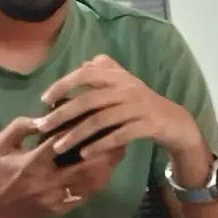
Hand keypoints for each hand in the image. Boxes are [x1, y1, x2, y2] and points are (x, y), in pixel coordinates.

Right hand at [0, 115, 124, 217]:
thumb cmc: (1, 172)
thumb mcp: (3, 145)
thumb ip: (20, 127)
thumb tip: (44, 117)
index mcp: (33, 163)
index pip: (61, 143)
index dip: (80, 130)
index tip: (95, 118)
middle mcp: (48, 182)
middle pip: (86, 166)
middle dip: (105, 152)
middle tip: (119, 136)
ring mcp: (57, 198)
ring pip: (92, 183)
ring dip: (108, 166)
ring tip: (118, 151)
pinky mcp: (62, 209)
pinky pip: (88, 194)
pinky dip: (99, 181)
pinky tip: (106, 168)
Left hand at [37, 55, 204, 176]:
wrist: (175, 122)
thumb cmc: (144, 102)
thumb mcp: (128, 83)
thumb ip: (107, 71)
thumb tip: (83, 63)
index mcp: (120, 78)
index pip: (87, 75)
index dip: (63, 85)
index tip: (45, 100)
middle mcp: (129, 89)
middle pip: (89, 100)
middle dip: (62, 114)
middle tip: (43, 127)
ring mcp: (139, 108)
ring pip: (100, 121)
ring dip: (76, 134)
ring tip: (58, 147)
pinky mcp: (147, 126)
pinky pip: (118, 136)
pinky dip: (99, 145)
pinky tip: (84, 154)